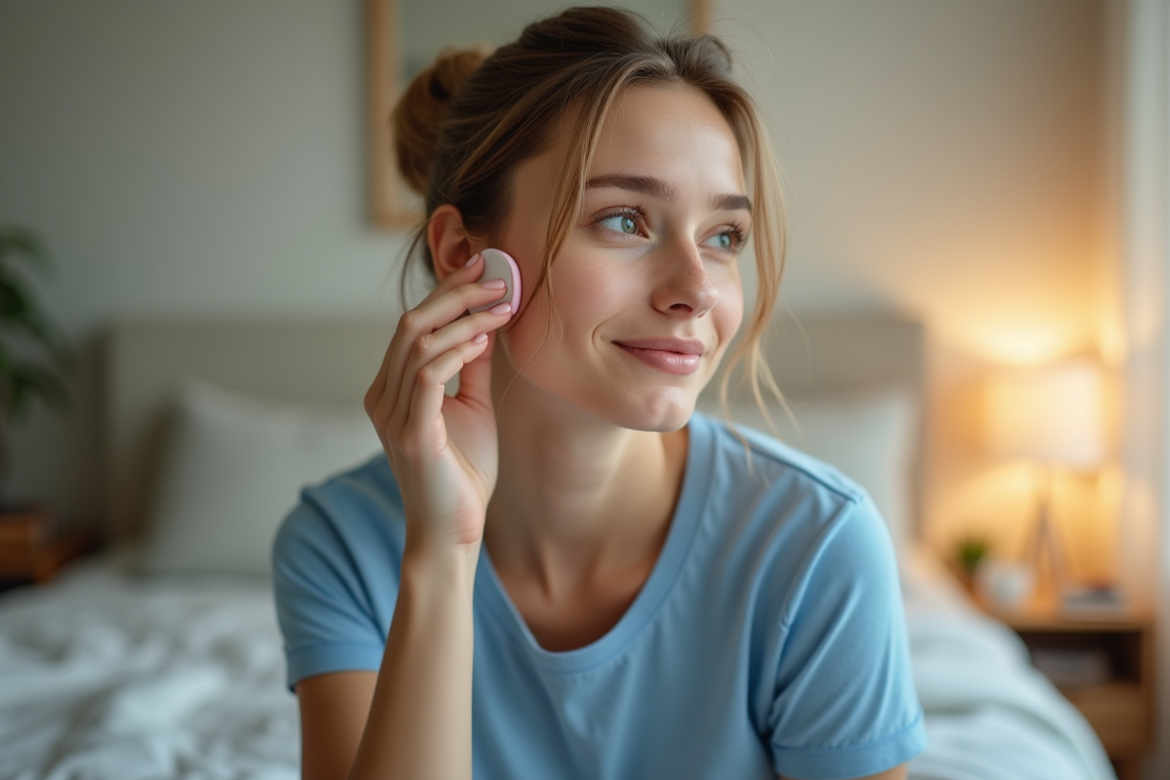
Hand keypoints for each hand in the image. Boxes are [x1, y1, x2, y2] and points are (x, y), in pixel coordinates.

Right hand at [364, 254, 513, 550]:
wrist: (453, 530)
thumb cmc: (462, 473)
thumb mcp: (472, 407)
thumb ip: (472, 367)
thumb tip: (485, 324)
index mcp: (391, 387)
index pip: (414, 324)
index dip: (448, 291)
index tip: (485, 267)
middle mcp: (382, 395)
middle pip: (411, 323)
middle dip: (456, 293)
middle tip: (497, 274)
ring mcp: (392, 414)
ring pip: (418, 342)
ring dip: (465, 318)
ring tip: (502, 305)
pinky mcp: (410, 433)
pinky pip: (428, 375)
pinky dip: (457, 350)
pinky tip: (484, 340)